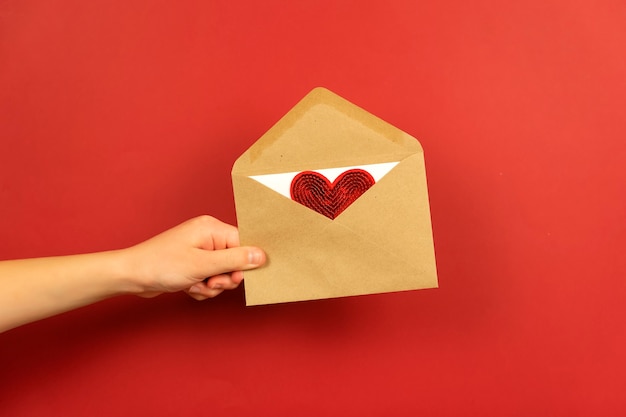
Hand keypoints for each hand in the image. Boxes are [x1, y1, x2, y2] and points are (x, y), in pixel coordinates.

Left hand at [123, 215, 265, 299]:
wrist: (131, 276)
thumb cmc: (161, 265)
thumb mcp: (203, 264)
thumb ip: (235, 260)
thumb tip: (261, 256)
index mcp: (212, 228)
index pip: (243, 243)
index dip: (242, 264)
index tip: (234, 277)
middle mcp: (207, 236)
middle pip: (234, 261)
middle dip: (223, 278)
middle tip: (209, 282)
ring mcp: (200, 250)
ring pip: (222, 274)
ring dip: (211, 285)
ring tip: (194, 285)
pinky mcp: (193, 264)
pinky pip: (210, 279)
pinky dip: (202, 288)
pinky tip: (189, 287)